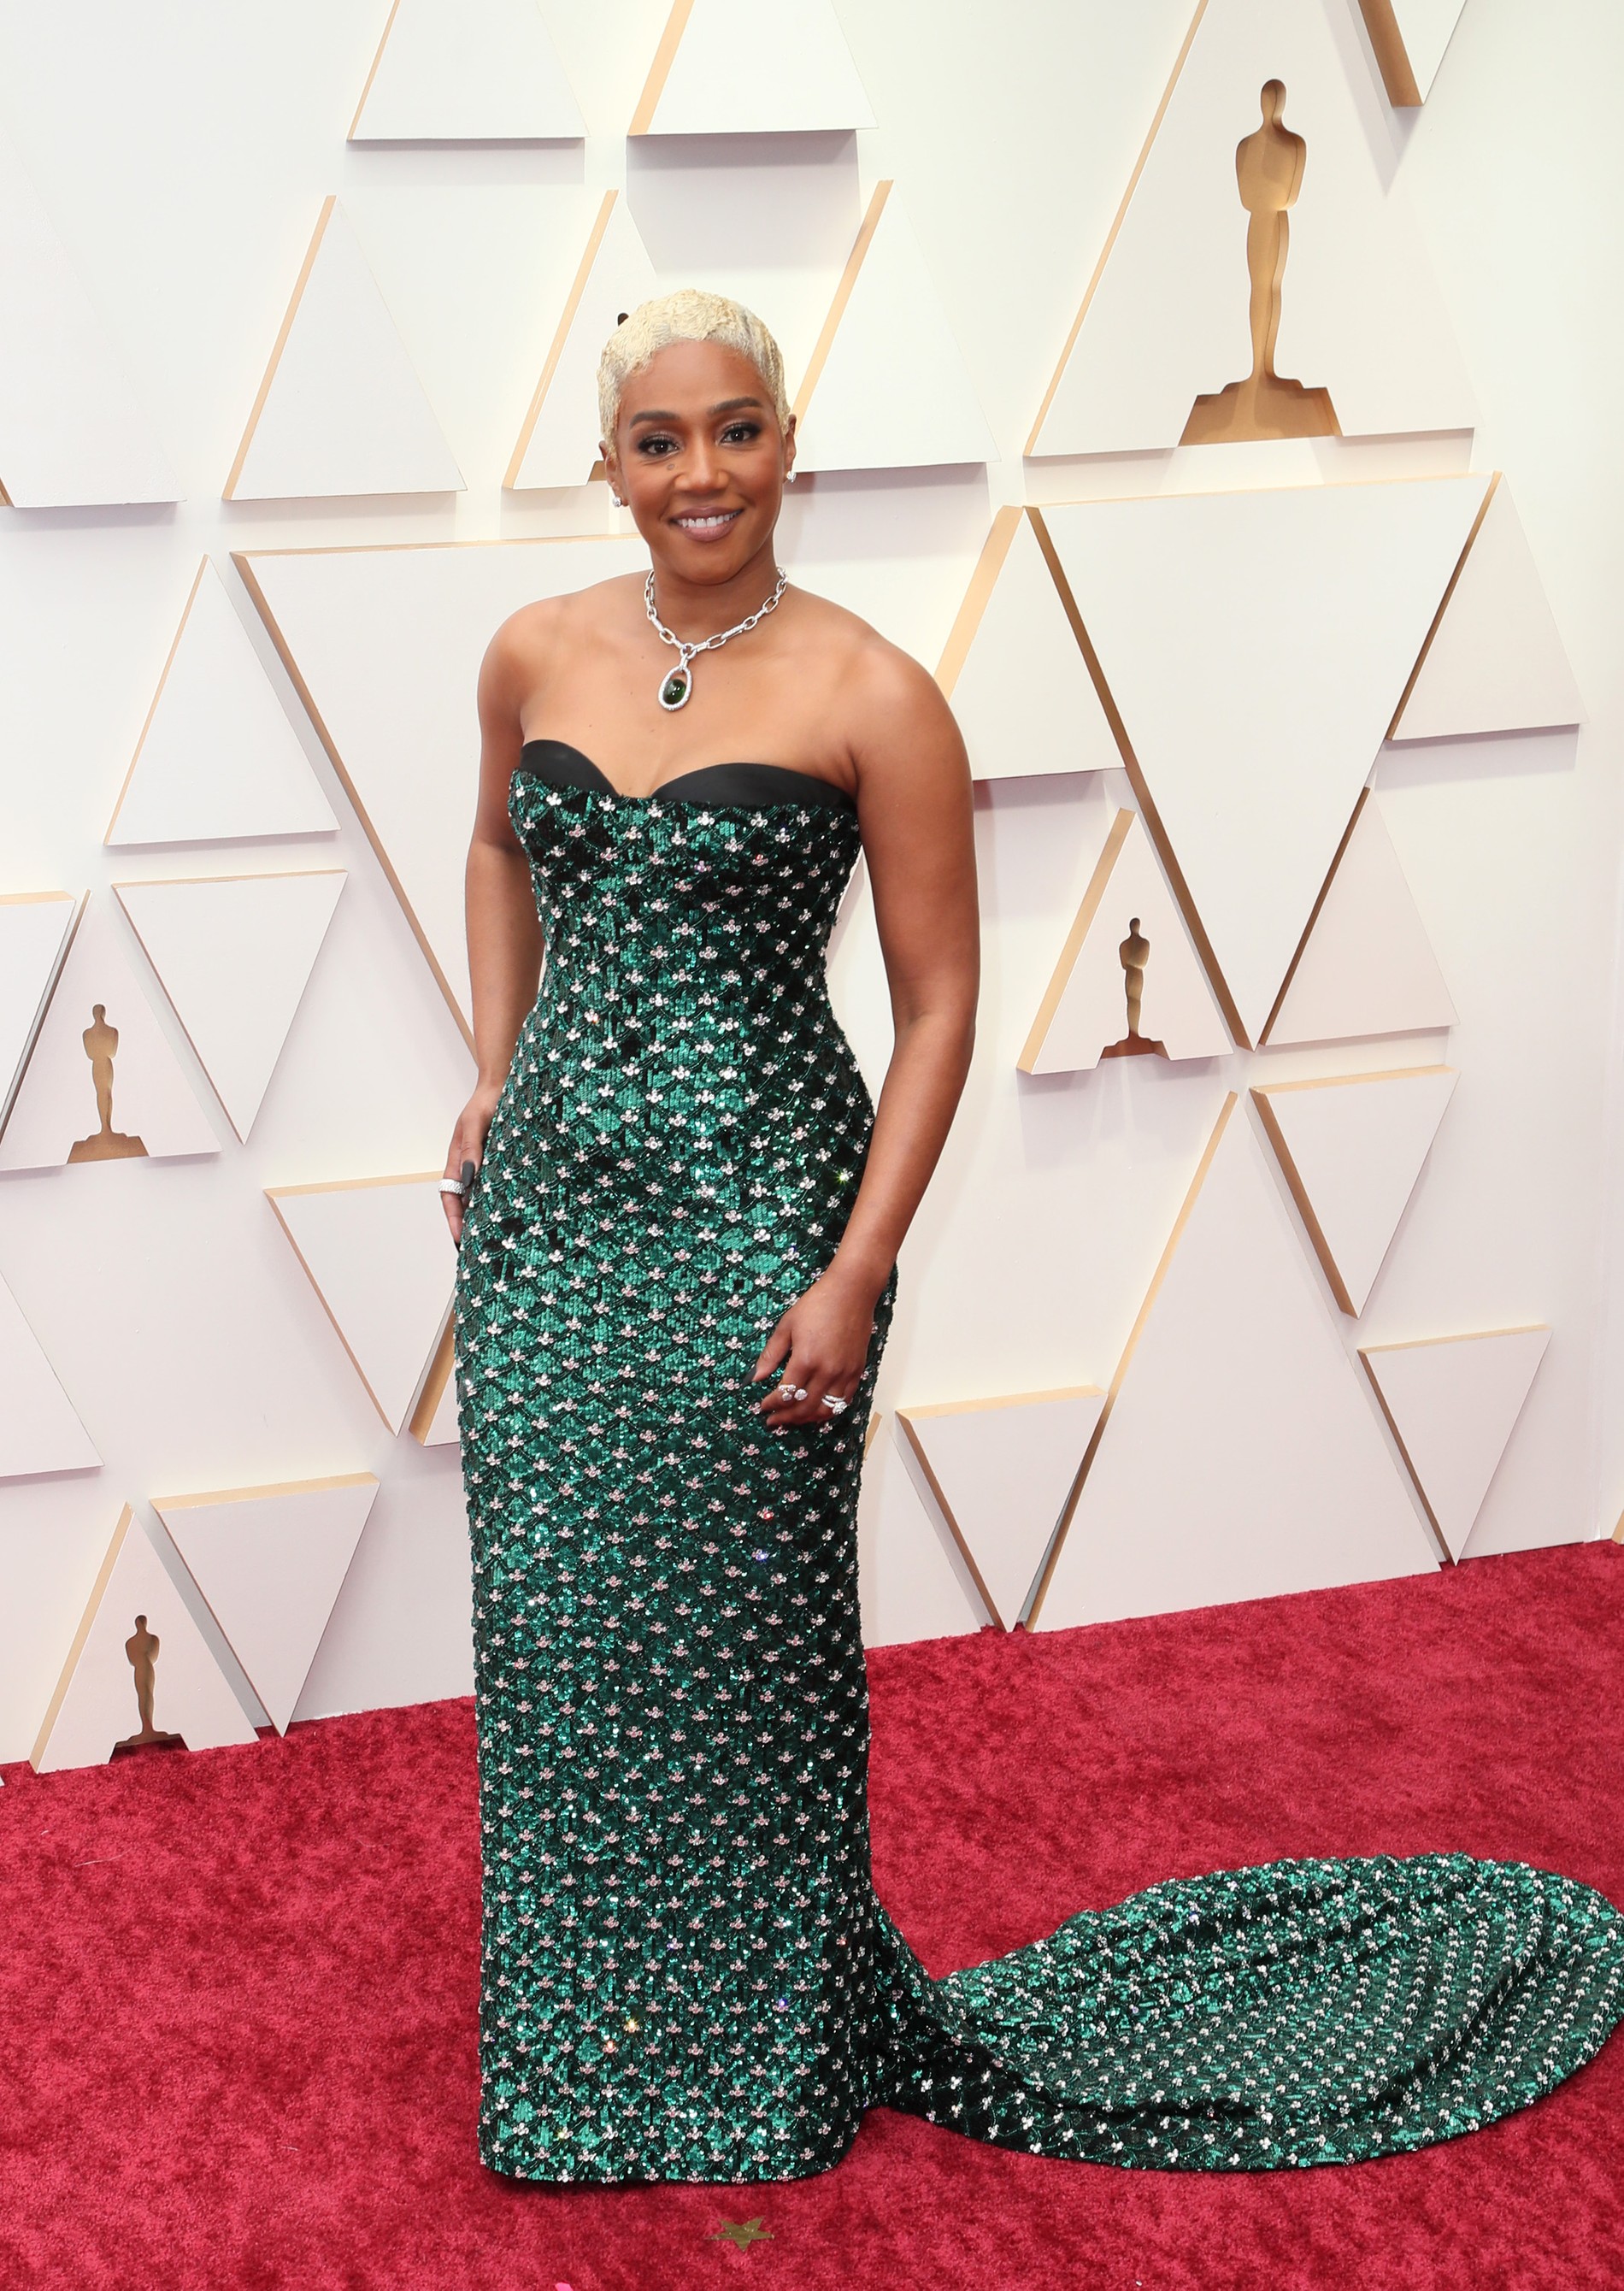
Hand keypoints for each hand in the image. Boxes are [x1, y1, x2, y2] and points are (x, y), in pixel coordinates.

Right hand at [442, 1084, 501, 1243]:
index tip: (459, 1239)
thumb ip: (471, 1149)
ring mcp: (487, 1166)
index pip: (450, 1196)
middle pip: (465, 1202)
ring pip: (483, 1197)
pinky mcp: (504, 1163)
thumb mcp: (474, 1123)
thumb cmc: (486, 1102)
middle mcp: (470, 1167)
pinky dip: (503, 1201)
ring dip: (486, 1216)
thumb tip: (469, 1177)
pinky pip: (500, 1186)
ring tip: (495, 1239)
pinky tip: (514, 1214)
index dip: (453, 1219)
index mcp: (457, 1160)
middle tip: (477, 1250)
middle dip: (468, 1226)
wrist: (505, 1085)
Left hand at [750, 1267, 881, 1431]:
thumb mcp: (786, 1326)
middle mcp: (827, 1371)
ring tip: (793, 1419)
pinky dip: (829, 1410)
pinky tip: (817, 1409)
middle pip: (804, 1408)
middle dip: (786, 1418)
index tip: (762, 1407)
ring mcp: (844, 1373)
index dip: (771, 1405)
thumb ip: (770, 1355)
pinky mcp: (857, 1371)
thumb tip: (754, 1378)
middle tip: (773, 1421)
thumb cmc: (817, 1304)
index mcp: (805, 1359)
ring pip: (825, 1410)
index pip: (785, 1394)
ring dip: (806, 1419)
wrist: (851, 1292)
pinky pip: (843, 1401)